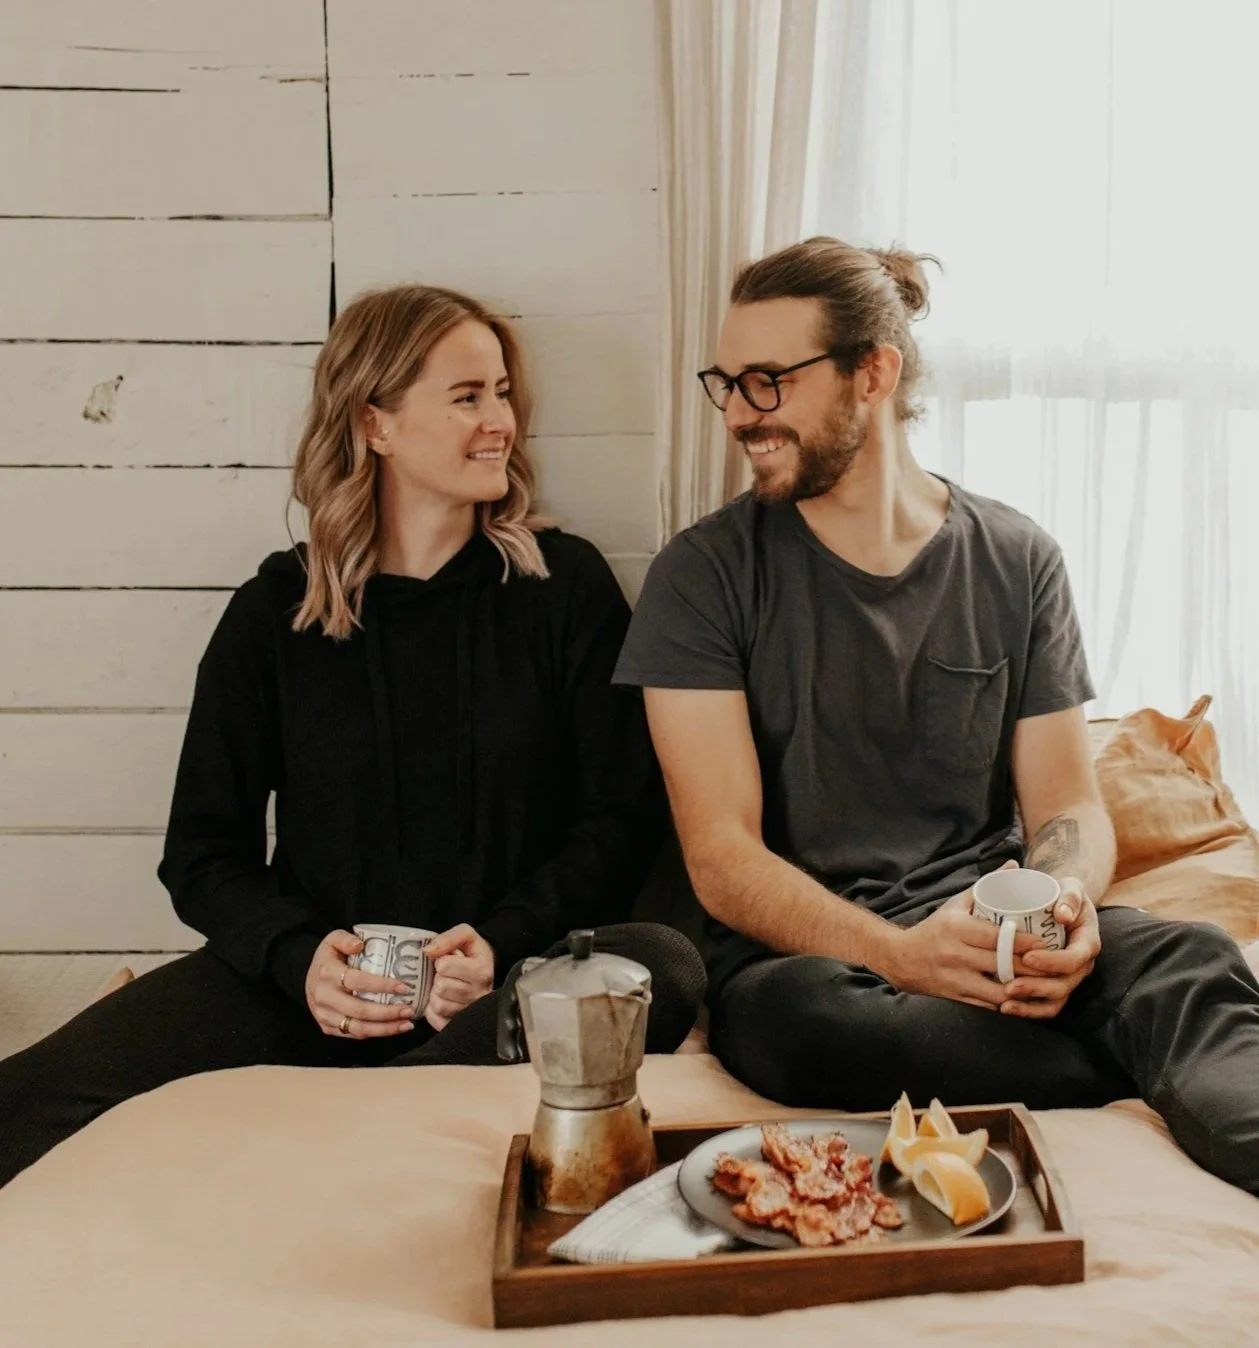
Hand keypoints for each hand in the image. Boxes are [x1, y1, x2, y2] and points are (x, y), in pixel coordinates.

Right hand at [304, 930, 416, 1038]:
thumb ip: (345, 938)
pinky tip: (393, 1028)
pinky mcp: (326, 1027)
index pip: (357, 981)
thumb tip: (359, 944)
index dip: (382, 986)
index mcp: (327, 972)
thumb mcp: (332, 940)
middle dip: (387, 1012)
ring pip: (357, 1027)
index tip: (404, 988)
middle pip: (359, 1009)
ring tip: (406, 1024)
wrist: (311, 978)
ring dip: (385, 1028)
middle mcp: (323, 996)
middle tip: (409, 1010)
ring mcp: (324, 1014)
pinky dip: (375, 1033)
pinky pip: (353, 1034)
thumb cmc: (329, 958)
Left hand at [423, 923, 495, 1031]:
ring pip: (438, 1004)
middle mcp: (479, 994)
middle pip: (441, 986)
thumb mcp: (467, 936)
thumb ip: (448, 938)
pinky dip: (433, 1010)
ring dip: (435, 994)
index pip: (444, 966)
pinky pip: (436, 1019)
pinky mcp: (459, 1023)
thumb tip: (428, 951)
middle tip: (447, 975)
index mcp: (482, 972)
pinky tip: (442, 1000)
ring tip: (445, 987)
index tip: (449, 961)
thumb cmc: (473, 953)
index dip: (441, 961)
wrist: (485, 970)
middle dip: (438, 978)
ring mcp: (470, 1012)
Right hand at [879, 865, 1043, 1009]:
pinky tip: (1023, 1000)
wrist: (899, 958)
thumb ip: (987, 886)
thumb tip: (1014, 866)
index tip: (1046, 942)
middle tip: (1054, 966)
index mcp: (957, 928)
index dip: (1025, 943)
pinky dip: (1008, 1003)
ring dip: (1023, 989)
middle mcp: (956, 953)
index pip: (998, 937)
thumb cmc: (934, 928)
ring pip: (999, 990)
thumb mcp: (956, 904)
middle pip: (1003, 964)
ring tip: (1043, 986)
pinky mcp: (956, 996)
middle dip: (1032, 968)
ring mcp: (955, 978)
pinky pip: (988, 1004)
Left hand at [999, 877, 1099, 1018]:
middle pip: (1064, 985)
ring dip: (1030, 1004)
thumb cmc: (1063, 893)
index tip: (1027, 957)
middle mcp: (1080, 964)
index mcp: (1087, 942)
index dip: (1053, 962)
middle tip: (1009, 985)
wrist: (1059, 903)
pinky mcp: (1053, 984)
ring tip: (1005, 1003)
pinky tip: (1006, 1009)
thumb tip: (1063, 914)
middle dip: (1037, 987)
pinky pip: (1045, 1005)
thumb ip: (1071, 896)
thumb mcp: (1072, 887)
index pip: (1075, 959)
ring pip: (1054, 1000)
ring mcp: (1068, 977)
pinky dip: (1028, 1010)